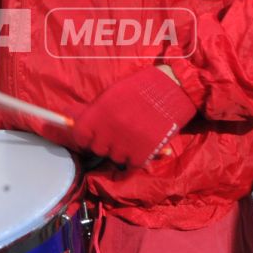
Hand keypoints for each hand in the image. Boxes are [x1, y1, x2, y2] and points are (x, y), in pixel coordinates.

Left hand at [48, 65, 198, 168]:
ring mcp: (126, 143)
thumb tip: (79, 123)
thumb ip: (97, 111)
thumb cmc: (142, 87)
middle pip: (98, 148)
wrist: (173, 88)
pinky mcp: (143, 152)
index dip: (86, 137)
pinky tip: (141, 147)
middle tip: (116, 136)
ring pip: (115, 158)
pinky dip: (135, 158)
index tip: (92, 136)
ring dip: (121, 151)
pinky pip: (131, 164)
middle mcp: (109, 130)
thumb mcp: (113, 94)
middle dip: (105, 144)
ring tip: (132, 139)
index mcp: (99, 112)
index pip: (81, 135)